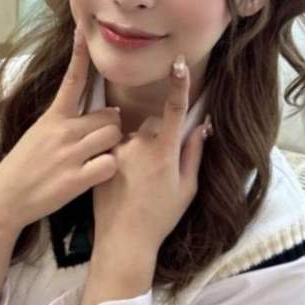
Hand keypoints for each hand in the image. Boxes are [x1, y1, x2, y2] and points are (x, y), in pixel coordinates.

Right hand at [0, 25, 121, 232]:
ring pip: (113, 137)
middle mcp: (62, 132)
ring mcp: (69, 155)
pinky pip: (110, 165)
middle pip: (110, 116)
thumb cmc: (23, 167)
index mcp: (52, 118)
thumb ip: (65, 122)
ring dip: (112, 148)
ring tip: (95, 159)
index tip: (82, 30)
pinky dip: (108, 170)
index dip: (79, 55)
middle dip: (111, 128)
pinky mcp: (76, 179)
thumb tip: (100, 113)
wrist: (3, 200)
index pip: (71, 80)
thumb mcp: (38, 134)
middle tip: (99, 142)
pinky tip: (95, 176)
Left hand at [92, 54, 211, 257]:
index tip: (178, 63)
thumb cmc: (160, 217)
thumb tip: (202, 126)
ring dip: (137, 148)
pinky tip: (124, 180)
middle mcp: (139, 145)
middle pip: (151, 124)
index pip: (174, 109)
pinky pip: (116, 146)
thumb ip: (195, 153)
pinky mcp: (102, 158)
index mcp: (163, 151)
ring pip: (132, 135)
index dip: (179, 84)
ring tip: (137, 180)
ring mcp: (118, 150)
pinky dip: (122, 155)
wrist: (123, 240)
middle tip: (158, 169)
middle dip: (157, 136)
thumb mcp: (187, 188)